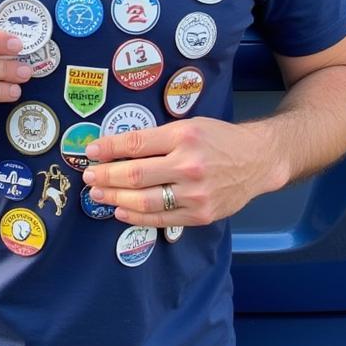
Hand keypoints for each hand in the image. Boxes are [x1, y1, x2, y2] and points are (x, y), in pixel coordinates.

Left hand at [82, 117, 277, 226]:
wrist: (257, 160)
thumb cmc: (219, 139)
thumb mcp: (189, 126)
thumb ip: (158, 138)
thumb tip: (117, 149)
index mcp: (184, 136)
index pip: (135, 143)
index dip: (108, 148)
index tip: (90, 151)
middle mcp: (189, 165)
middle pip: (135, 174)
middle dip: (105, 176)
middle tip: (88, 176)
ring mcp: (195, 194)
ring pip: (144, 201)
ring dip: (115, 199)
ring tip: (98, 195)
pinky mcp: (200, 215)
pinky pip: (161, 219)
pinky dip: (136, 217)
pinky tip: (121, 211)